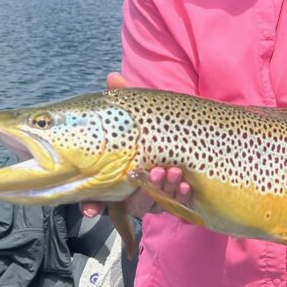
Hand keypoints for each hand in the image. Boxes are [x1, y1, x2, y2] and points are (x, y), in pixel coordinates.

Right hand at [80, 73, 192, 219]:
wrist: (195, 132)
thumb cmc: (157, 122)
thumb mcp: (142, 110)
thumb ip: (125, 97)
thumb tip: (113, 77)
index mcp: (118, 172)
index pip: (99, 194)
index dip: (92, 203)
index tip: (91, 209)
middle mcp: (135, 188)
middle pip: (130, 201)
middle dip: (140, 193)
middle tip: (155, 171)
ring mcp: (157, 196)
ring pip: (155, 202)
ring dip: (164, 189)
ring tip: (174, 171)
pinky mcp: (177, 199)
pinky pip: (178, 204)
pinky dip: (181, 195)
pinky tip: (186, 184)